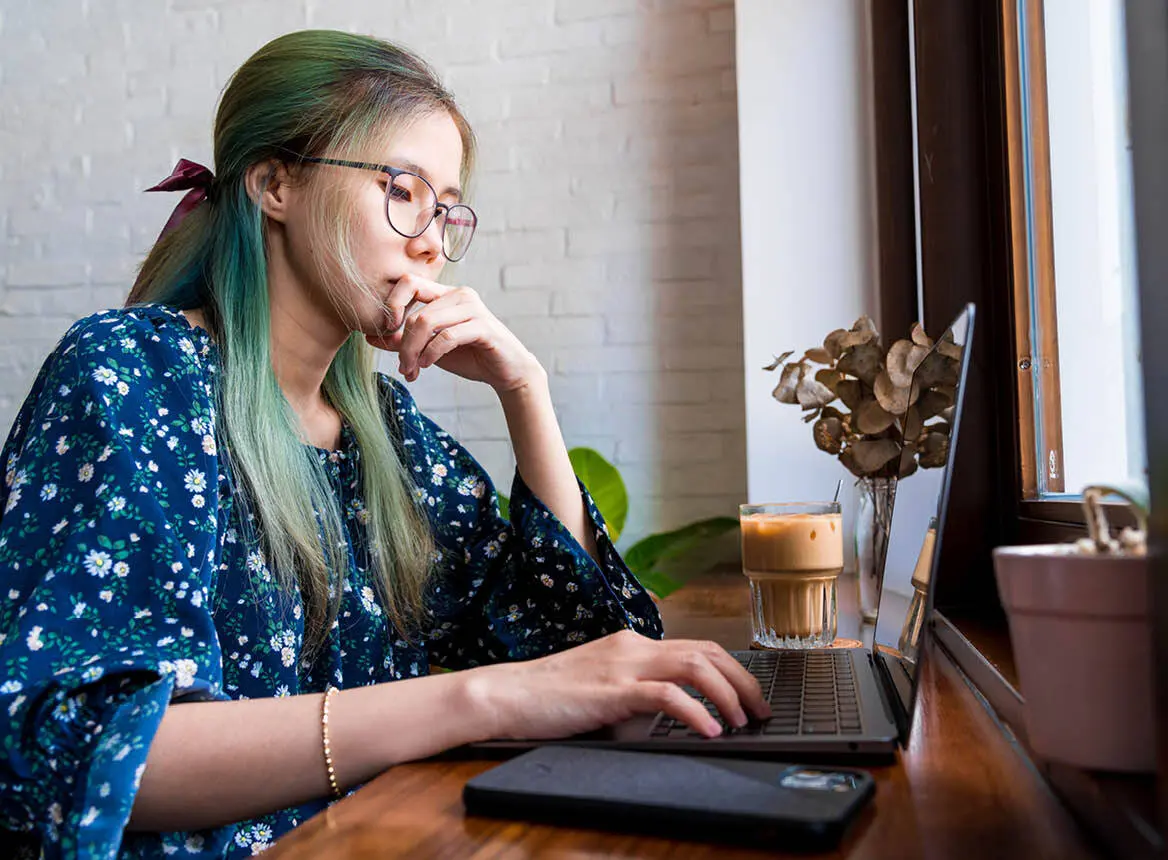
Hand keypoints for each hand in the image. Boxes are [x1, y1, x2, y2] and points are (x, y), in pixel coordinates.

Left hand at [365, 273, 541, 393]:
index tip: (386, 331)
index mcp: (445, 294)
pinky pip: (446, 336)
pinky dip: (431, 354)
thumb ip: (402, 341)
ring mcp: (473, 308)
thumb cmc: (469, 356)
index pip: (409, 282)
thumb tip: (369, 337)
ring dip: (413, 351)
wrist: (505, 372)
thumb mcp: (428, 348)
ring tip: (412, 370)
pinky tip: (427, 366)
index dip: (391, 304)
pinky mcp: (483, 327)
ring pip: (427, 322)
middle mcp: (459, 294)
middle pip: (415, 311)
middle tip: (402, 366)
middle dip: (401, 342)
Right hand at [468, 630, 771, 740]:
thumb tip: (670, 713)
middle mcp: (633, 646)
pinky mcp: (612, 690)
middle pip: (707, 651)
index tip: (751, 697)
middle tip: (762, 711)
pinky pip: (666, 695)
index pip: (697, 646)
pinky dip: (695, 712)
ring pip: (695, 666)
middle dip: (743, 680)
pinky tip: (709, 731)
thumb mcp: (601, 687)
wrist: (506, 694)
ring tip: (742, 722)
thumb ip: (634, 692)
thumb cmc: (548, 697)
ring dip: (727, 694)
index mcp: (632, 644)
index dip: (732, 670)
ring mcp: (623, 665)